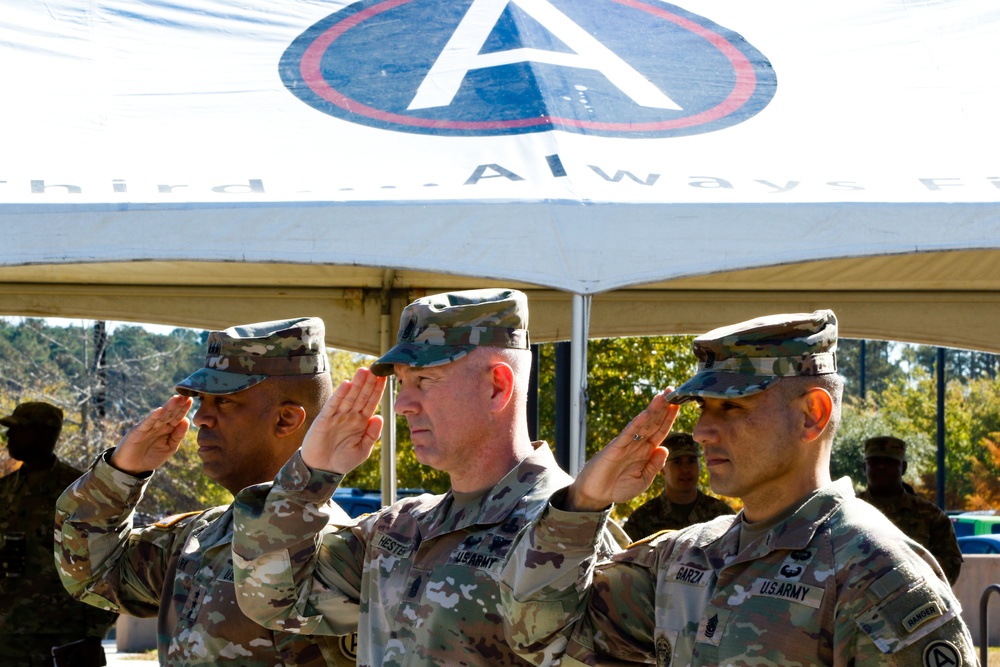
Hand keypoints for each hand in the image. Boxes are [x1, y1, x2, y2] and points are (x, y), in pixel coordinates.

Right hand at [109, 394, 192, 474]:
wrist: (132, 467)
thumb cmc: (152, 456)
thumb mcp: (169, 447)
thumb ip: (178, 435)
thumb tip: (186, 420)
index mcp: (168, 428)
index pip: (177, 417)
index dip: (184, 409)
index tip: (191, 400)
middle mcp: (159, 425)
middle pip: (170, 413)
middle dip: (178, 404)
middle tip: (187, 395)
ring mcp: (148, 427)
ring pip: (160, 416)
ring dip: (168, 407)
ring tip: (176, 398)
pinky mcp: (137, 431)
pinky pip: (147, 423)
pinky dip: (153, 417)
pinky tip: (159, 410)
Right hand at [301, 367, 385, 473]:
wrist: (322, 470)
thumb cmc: (342, 460)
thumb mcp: (363, 450)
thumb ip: (372, 435)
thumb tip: (380, 417)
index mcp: (361, 422)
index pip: (371, 402)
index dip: (378, 390)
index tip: (385, 377)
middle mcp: (350, 416)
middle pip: (362, 396)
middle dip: (369, 382)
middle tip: (376, 368)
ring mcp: (337, 416)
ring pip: (349, 397)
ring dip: (357, 384)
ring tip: (364, 371)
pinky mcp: (324, 419)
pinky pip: (333, 405)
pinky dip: (339, 395)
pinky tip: (346, 384)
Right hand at [565, 389, 678, 511]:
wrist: (596, 494)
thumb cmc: (619, 488)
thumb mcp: (643, 481)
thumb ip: (654, 466)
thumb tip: (665, 448)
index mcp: (646, 452)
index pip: (661, 431)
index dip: (669, 418)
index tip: (679, 403)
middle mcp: (637, 444)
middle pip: (654, 422)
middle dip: (664, 407)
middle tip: (673, 390)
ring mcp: (626, 444)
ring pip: (642, 424)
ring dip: (653, 410)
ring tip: (662, 396)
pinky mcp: (615, 448)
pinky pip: (628, 434)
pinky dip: (636, 424)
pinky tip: (645, 414)